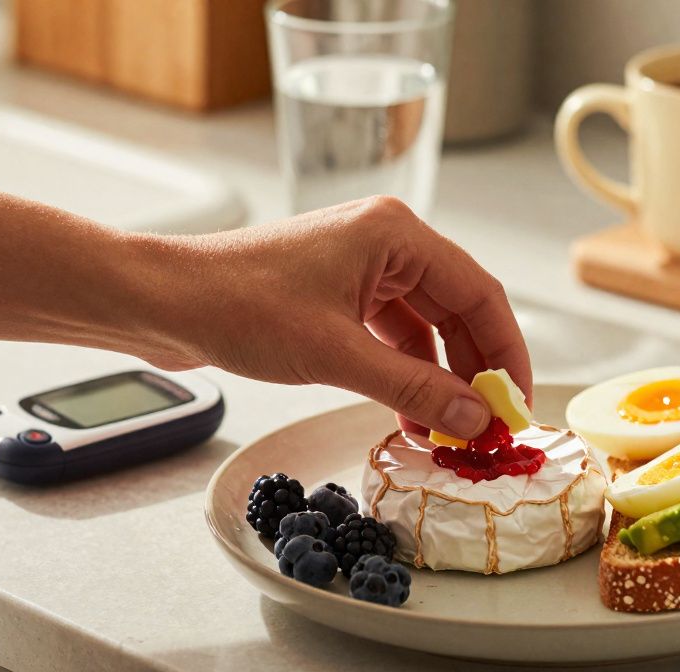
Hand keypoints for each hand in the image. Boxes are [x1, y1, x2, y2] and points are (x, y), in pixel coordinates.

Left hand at [144, 196, 530, 439]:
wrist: (162, 301)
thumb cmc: (237, 305)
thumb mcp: (336, 354)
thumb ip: (413, 387)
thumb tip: (474, 417)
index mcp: (395, 233)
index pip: (479, 293)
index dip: (505, 352)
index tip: (516, 404)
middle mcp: (384, 241)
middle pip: (457, 309)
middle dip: (474, 369)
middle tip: (488, 425)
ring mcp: (359, 267)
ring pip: (424, 326)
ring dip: (438, 377)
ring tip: (448, 429)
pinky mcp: (336, 294)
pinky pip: (390, 335)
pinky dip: (404, 372)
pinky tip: (408, 412)